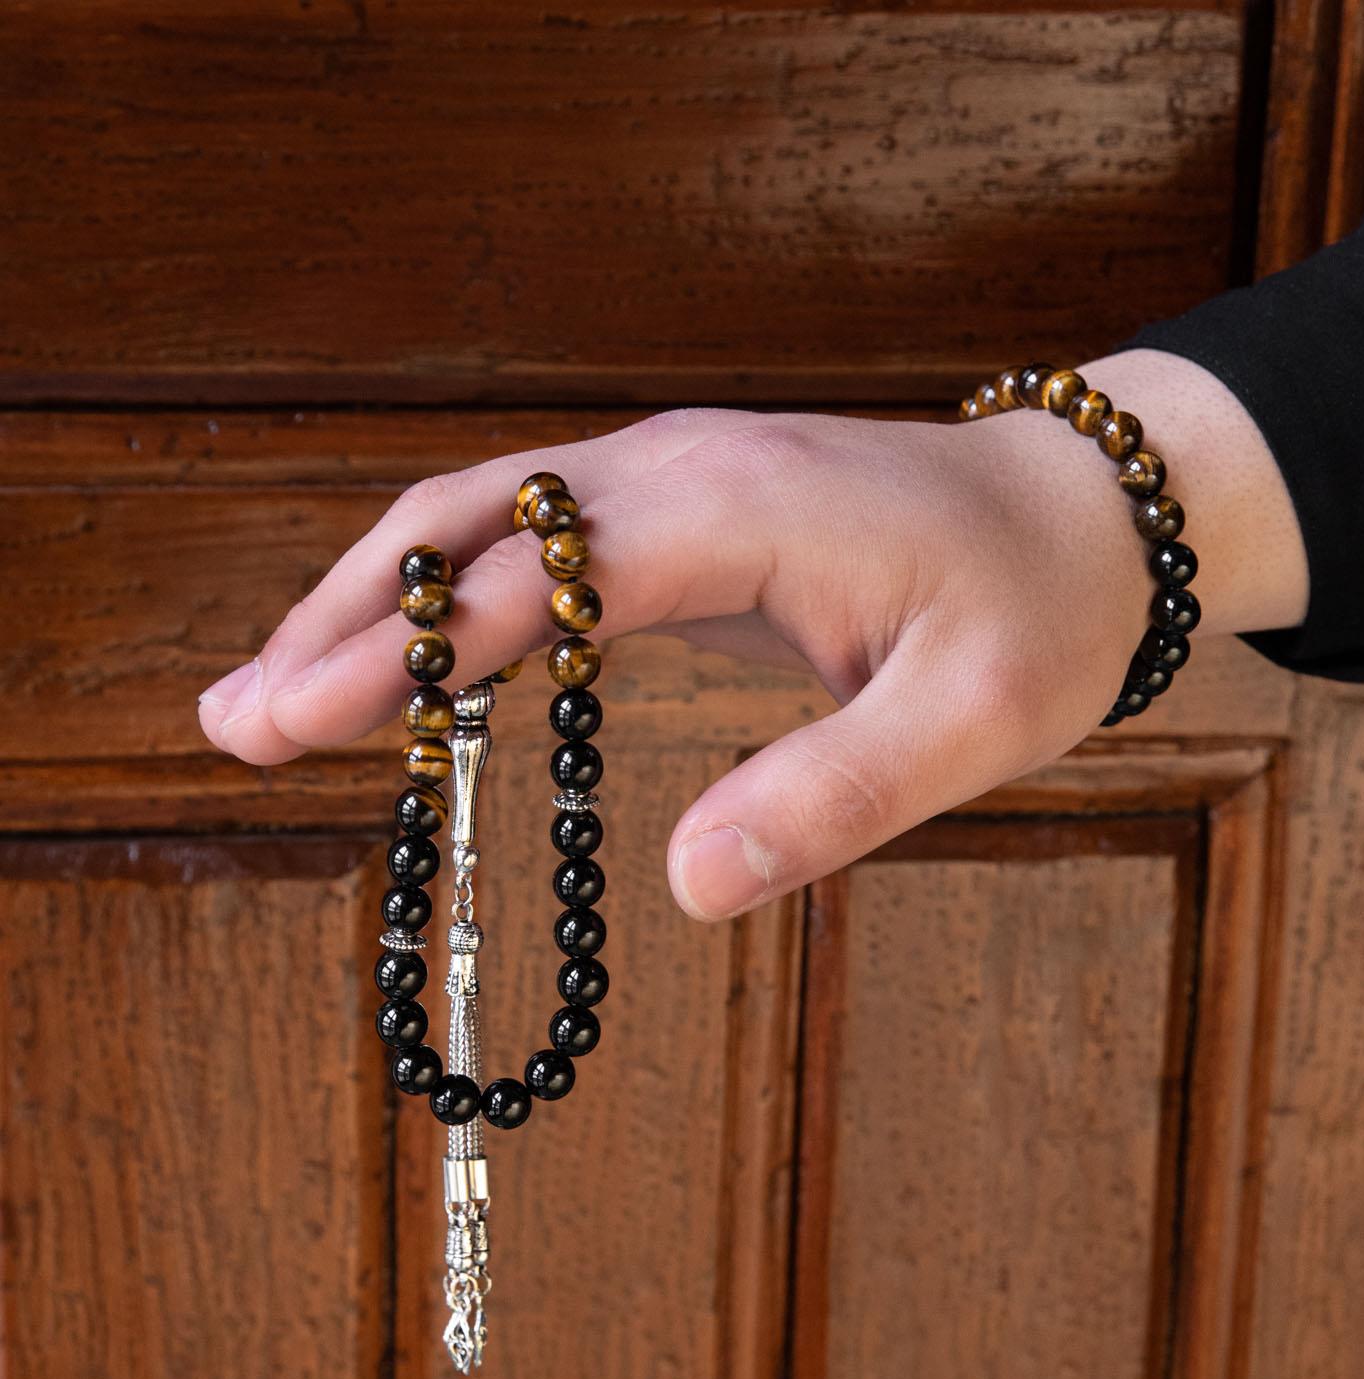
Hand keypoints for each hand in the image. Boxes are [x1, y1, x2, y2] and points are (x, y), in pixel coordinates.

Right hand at [198, 350, 1307, 919]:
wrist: (1090, 514)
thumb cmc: (1038, 613)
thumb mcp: (971, 724)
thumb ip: (833, 799)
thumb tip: (687, 890)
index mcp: (734, 510)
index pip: (528, 575)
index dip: (407, 651)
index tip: (292, 723)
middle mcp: (679, 467)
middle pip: (467, 522)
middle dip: (346, 620)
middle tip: (236, 720)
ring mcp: (675, 474)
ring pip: (484, 516)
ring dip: (376, 598)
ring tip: (275, 689)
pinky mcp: (684, 504)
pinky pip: (536, 535)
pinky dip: (450, 592)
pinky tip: (412, 656)